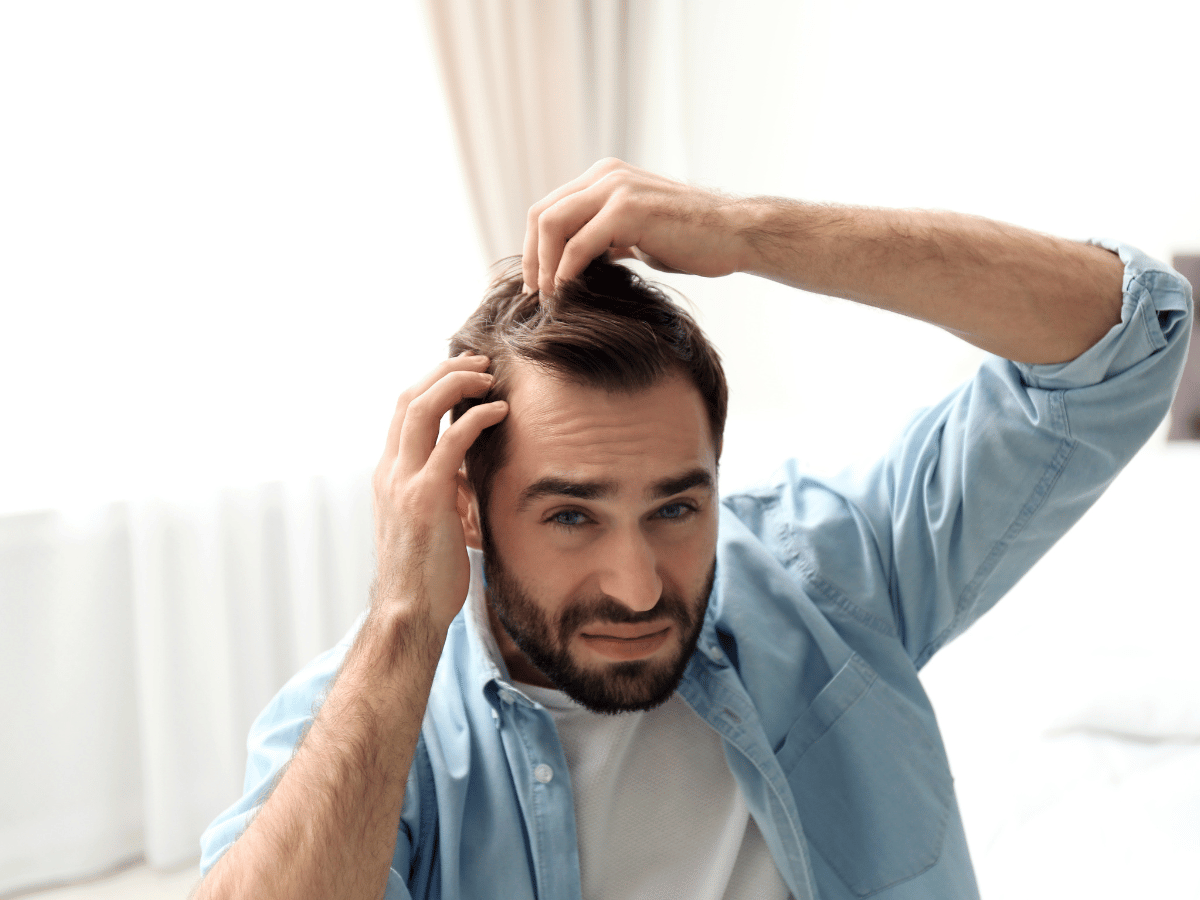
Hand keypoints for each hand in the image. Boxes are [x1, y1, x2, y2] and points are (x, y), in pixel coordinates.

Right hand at [371, 354, 507, 633]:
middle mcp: (390, 471)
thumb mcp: (431, 521)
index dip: (432, 382)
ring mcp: (403, 482)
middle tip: (479, 361)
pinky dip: (475, 419)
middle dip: (444, 371)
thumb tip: (465, 474)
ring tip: (488, 376)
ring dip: (457, 383)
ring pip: (421, 408)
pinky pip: (450, 442)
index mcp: (388, 475)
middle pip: (408, 397)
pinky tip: (499, 412)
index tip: (463, 371)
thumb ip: (441, 491)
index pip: (403, 411)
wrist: (409, 612)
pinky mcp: (425, 498)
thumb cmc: (425, 574)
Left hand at [522, 158, 750, 296]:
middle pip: (540, 214)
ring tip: (550, 297)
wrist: (735, 234)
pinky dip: (565, 271)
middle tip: (535, 294)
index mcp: (605, 178)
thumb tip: (574, 263)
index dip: (534, 247)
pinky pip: (579, 243)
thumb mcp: (638, 234)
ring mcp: (616, 188)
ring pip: (552, 225)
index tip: (537, 282)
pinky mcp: (629, 210)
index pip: (549, 208)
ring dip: (544, 266)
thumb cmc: (692, 240)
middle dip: (531, 258)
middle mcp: (605, 176)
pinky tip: (568, 292)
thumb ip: (606, 238)